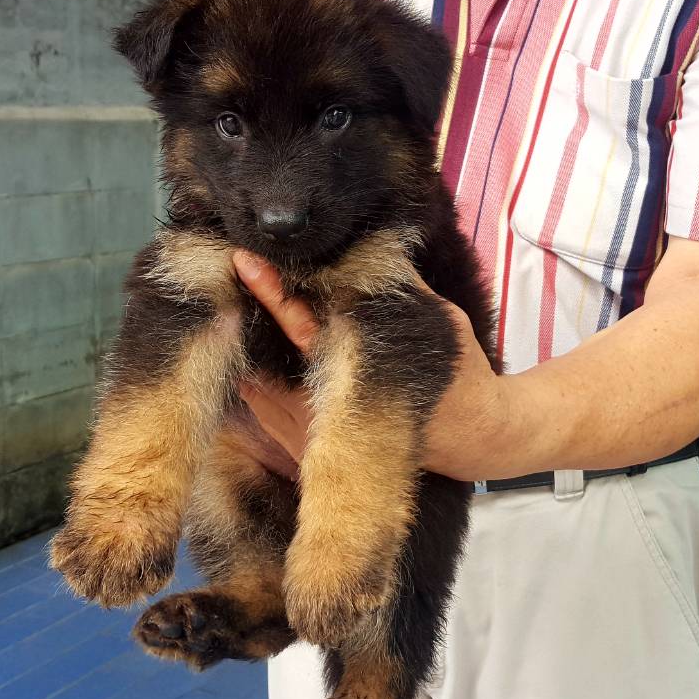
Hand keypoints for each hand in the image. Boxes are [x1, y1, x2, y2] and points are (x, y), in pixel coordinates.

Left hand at [232, 250, 519, 481]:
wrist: (475, 438)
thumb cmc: (458, 372)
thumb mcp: (435, 317)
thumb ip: (395, 286)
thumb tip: (367, 244)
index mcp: (360, 363)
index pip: (301, 323)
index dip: (271, 291)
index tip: (245, 262)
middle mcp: (332, 404)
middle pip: (268, 359)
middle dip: (245, 323)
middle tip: (224, 291)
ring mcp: (317, 435)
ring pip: (258, 389)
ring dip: (245, 354)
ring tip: (228, 321)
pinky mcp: (310, 455)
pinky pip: (264, 415)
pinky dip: (253, 385)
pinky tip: (247, 361)